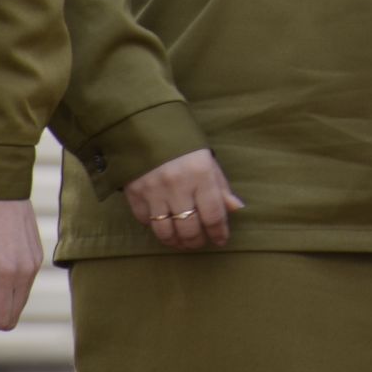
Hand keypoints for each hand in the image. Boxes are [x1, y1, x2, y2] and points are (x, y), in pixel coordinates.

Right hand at [123, 149, 243, 249]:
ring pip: (165, 231)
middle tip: (200, 243)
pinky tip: (164, 226)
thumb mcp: (208, 161)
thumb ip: (221, 187)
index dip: (218, 232)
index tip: (221, 240)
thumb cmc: (184, 146)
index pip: (213, 214)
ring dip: (176, 241)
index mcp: (201, 175)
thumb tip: (236, 209)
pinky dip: (156, 226)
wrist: (146, 128)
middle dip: (197, 241)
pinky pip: (145, 221)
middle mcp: (177, 186)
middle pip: (189, 228)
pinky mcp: (134, 194)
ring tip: (183, 242)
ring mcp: (154, 191)